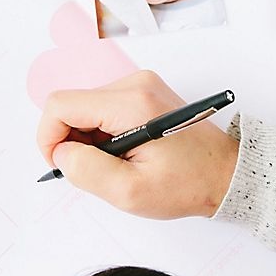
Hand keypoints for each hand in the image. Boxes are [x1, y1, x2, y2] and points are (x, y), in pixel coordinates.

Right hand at [37, 70, 238, 218]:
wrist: (226, 174)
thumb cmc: (187, 185)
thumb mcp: (130, 191)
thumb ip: (86, 171)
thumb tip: (61, 153)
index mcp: (132, 103)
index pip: (61, 105)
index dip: (49, 138)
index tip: (62, 166)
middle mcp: (136, 84)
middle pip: (73, 105)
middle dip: (73, 142)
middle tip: (98, 172)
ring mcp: (142, 86)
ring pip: (87, 109)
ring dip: (90, 140)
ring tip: (118, 165)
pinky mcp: (145, 94)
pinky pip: (104, 110)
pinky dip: (104, 135)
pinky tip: (126, 155)